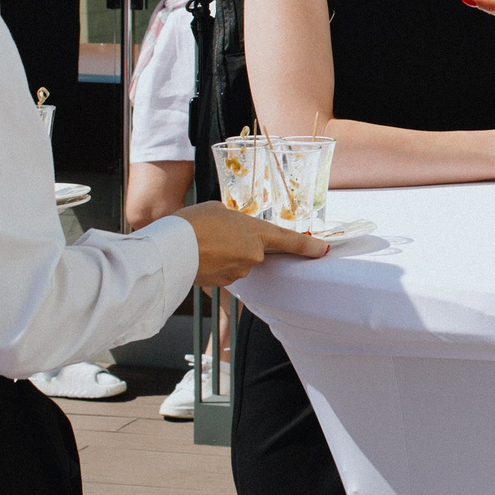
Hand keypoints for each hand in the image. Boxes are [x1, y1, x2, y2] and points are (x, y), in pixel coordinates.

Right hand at [175, 202, 330, 288]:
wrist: (170, 249)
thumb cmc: (192, 223)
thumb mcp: (218, 210)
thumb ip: (235, 220)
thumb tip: (235, 229)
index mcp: (256, 231)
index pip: (290, 241)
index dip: (309, 247)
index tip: (324, 251)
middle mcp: (253, 255)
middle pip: (257, 250)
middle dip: (242, 243)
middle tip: (218, 234)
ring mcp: (239, 271)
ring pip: (240, 261)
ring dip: (227, 253)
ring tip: (204, 243)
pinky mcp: (225, 284)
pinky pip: (227, 271)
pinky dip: (217, 264)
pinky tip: (201, 255)